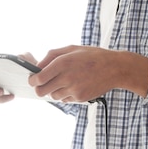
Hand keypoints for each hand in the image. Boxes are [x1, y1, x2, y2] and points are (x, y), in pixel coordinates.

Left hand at [28, 45, 147, 102]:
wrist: (114, 68)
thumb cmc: (92, 56)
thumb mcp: (71, 49)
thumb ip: (52, 56)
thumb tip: (38, 67)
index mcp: (62, 63)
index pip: (38, 78)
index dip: (32, 80)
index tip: (33, 79)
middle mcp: (66, 78)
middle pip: (41, 91)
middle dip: (39, 88)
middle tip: (43, 84)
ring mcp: (74, 90)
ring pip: (53, 96)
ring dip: (54, 90)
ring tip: (65, 81)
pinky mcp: (80, 98)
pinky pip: (65, 99)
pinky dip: (66, 94)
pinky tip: (75, 85)